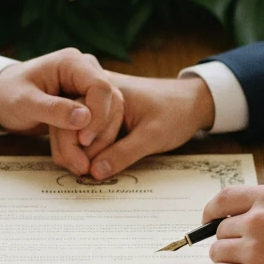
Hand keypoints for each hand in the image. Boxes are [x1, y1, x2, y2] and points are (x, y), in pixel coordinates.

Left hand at [0, 48, 123, 174]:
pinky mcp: (90, 104)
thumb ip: (52, 109)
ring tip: (79, 163)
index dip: (98, 115)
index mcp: (72, 63)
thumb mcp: (24, 103)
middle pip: (112, 102)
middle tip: (81, 159)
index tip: (83, 141)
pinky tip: (80, 158)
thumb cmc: (8, 94)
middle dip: (99, 133)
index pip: (100, 87)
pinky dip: (95, 143)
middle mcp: (87, 72)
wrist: (0, 97)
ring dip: (99, 142)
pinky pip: (103, 123)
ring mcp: (90, 88)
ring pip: (112, 115)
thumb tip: (85, 118)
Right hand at [81, 74, 214, 178]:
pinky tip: (92, 164)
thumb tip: (94, 172)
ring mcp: (100, 104)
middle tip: (82, 173)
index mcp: (108, 90)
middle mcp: (99, 94)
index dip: (73, 144)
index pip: (75, 117)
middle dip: (72, 149)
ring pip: (75, 128)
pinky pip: (89, 131)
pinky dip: (88, 148)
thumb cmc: (176, 112)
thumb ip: (123, 153)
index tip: (84, 168)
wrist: (193, 101)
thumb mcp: (152, 136)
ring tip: (87, 171)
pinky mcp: (105, 115)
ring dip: (79, 150)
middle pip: (69, 122)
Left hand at [202, 185, 263, 263]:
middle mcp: (258, 220)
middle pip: (220, 230)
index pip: (224, 198)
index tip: (208, 219)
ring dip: (227, 261)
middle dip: (227, 241)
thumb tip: (241, 220)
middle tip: (241, 252)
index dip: (211, 211)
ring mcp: (255, 250)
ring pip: (218, 253)